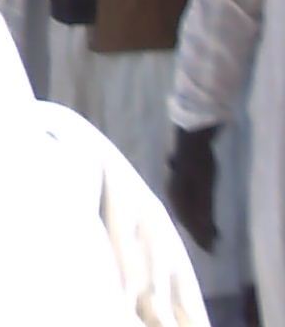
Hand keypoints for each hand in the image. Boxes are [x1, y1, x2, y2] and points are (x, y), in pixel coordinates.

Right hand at [168, 125, 219, 249]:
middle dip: (198, 231)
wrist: (193, 135)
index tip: (210, 250)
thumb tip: (204, 232)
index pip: (188, 222)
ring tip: (213, 232)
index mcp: (176, 196)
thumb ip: (203, 209)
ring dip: (199, 222)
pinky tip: (206, 213)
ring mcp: (176, 185)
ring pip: (188, 209)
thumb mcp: (205, 186)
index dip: (199, 237)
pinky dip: (199, 210)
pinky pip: (190, 200)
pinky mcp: (183, 180)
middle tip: (212, 245)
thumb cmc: (199, 161)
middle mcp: (173, 192)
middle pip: (186, 217)